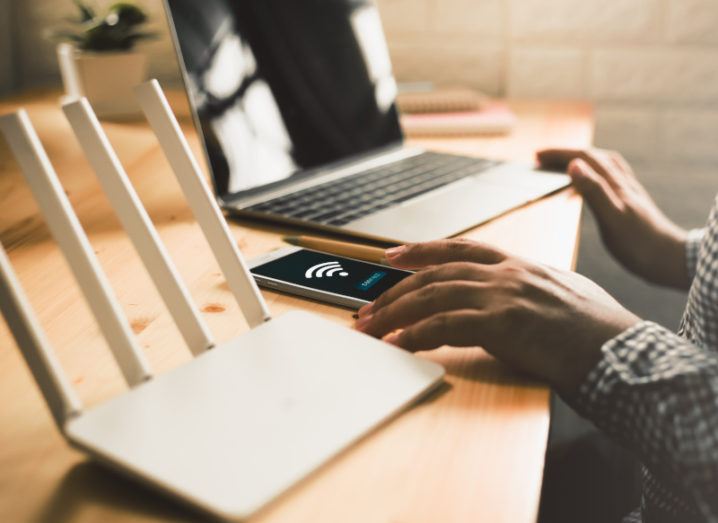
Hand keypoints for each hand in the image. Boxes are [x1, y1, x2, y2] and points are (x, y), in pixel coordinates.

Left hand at [355, 239, 639, 392]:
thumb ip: (523, 293)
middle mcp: (505, 272)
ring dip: (394, 313)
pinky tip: (396, 344)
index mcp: (518, 263)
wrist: (619, 349)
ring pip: (433, 295)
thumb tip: (502, 305)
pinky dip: (415, 335)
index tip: (392, 256)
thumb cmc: (594, 329)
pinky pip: (445, 326)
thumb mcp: (557, 295)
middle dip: (395, 289)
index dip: (422, 250)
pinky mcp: (502, 323)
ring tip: (369, 327)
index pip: (459, 248)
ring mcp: (503, 294)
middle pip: (435, 272)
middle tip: (366, 305)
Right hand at [538, 148, 688, 288]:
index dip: (559, 153)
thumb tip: (573, 164)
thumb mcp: (611, 219)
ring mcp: (629, 192)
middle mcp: (623, 183)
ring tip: (564, 165)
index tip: (537, 156)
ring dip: (582, 160)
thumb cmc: (639, 245)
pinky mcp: (633, 203)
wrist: (670, 260)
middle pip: (593, 157)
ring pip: (604, 165)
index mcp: (615, 184)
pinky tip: (591, 187)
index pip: (585, 157)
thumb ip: (593, 191)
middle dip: (567, 154)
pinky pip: (611, 179)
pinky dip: (595, 175)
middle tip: (543, 160)